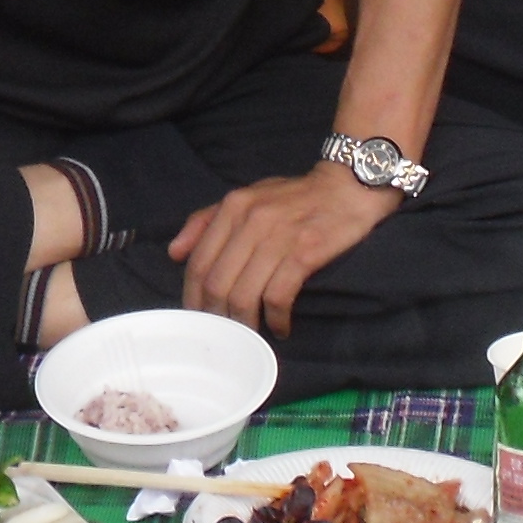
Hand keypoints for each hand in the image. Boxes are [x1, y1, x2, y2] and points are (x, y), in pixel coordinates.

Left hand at [171, 161, 397, 334]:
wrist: (348, 187)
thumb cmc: (295, 197)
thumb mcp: (248, 198)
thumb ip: (207, 220)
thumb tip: (174, 253)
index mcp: (233, 206)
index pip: (199, 262)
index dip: (194, 298)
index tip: (200, 318)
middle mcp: (251, 220)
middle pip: (217, 284)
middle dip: (218, 317)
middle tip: (226, 333)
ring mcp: (278, 237)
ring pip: (244, 295)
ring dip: (245, 325)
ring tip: (251, 335)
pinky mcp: (304, 253)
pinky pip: (278, 297)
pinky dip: (275, 320)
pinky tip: (280, 327)